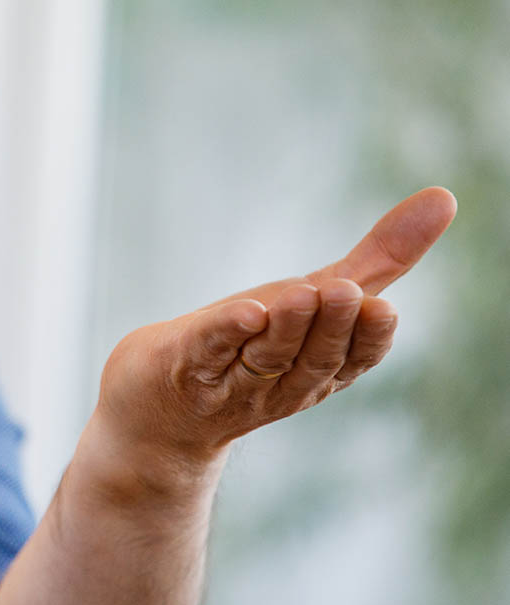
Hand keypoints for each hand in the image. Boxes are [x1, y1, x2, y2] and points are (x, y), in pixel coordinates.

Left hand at [93, 187, 456, 476]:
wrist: (159, 407)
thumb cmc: (250, 343)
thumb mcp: (315, 296)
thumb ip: (379, 258)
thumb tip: (445, 197)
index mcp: (319, 367)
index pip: (354, 358)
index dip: (369, 339)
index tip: (384, 310)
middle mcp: (280, 382)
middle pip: (313, 358)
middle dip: (331, 326)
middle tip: (345, 292)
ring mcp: (231, 382)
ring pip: (265, 357)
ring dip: (286, 328)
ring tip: (303, 293)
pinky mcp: (183, 370)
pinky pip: (207, 352)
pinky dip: (224, 335)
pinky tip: (242, 314)